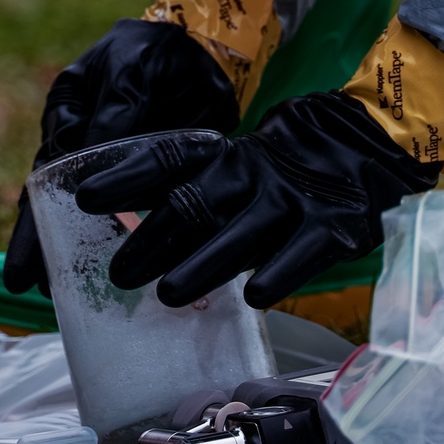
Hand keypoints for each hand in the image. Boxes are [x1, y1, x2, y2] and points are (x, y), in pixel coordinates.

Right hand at [3, 18, 238, 294]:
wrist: (206, 48)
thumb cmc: (157, 50)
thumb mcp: (130, 73)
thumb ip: (113, 117)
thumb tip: (87, 172)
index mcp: (68, 113)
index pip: (45, 173)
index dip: (33, 217)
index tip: (26, 255)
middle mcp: (83, 143)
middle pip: (54, 200)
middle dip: (39, 243)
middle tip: (25, 285)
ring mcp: (115, 166)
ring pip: (87, 216)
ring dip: (74, 250)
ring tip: (56, 291)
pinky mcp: (151, 181)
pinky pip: (132, 218)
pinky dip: (120, 244)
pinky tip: (115, 275)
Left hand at [75, 90, 439, 307]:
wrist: (359, 147)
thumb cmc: (272, 174)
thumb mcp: (227, 171)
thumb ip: (183, 195)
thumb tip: (115, 233)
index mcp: (221, 156)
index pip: (166, 160)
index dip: (125, 176)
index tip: (84, 194)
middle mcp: (250, 175)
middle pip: (195, 203)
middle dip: (152, 239)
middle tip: (117, 273)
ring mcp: (292, 201)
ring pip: (242, 233)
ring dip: (203, 264)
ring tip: (168, 295)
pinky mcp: (331, 228)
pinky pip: (302, 252)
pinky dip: (277, 273)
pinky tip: (255, 296)